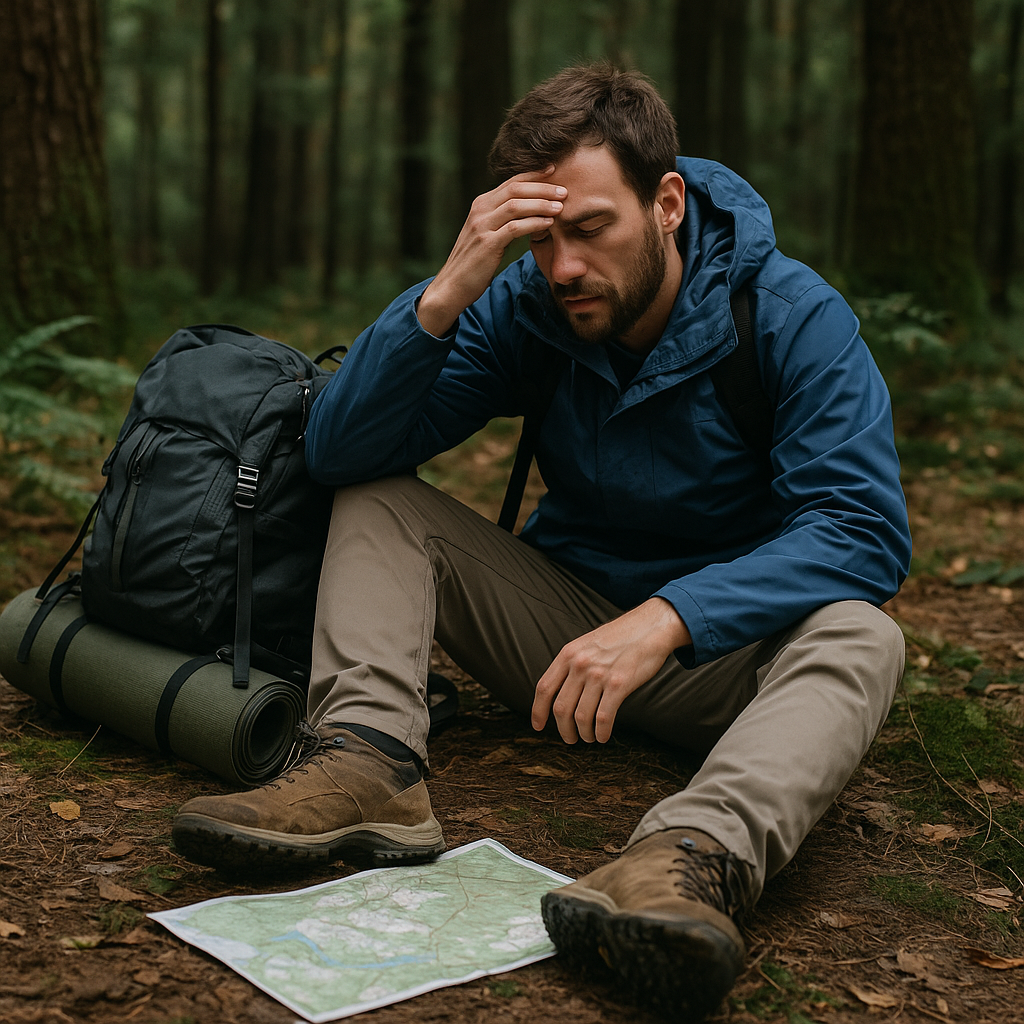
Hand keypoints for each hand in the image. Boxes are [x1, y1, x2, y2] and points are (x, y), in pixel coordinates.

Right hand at [416, 169, 566, 336]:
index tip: (554, 170)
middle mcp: (480, 211)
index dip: (533, 175)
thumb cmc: (473, 263)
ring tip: (561, 206)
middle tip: (564, 190)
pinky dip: (534, 223)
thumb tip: (527, 213)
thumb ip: (501, 221)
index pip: (511, 182)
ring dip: (541, 203)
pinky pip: (515, 228)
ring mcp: (482, 226)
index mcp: (480, 205)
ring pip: (516, 205)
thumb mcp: (485, 235)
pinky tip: (549, 224)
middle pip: (515, 189)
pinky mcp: (487, 244)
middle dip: (542, 187)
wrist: (452, 286)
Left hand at [531, 598, 691, 744]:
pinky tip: (603, 736)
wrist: (650, 627)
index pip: (544, 688)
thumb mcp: (587, 643)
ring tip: (589, 737)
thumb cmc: (621, 637)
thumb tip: (562, 690)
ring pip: (581, 717)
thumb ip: (572, 663)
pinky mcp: (619, 685)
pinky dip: (601, 732)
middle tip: (569, 738)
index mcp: (568, 654)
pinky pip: (603, 718)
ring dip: (583, 733)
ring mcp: (599, 675)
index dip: (537, 711)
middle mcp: (580, 664)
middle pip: (560, 708)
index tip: (537, 726)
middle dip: (563, 729)